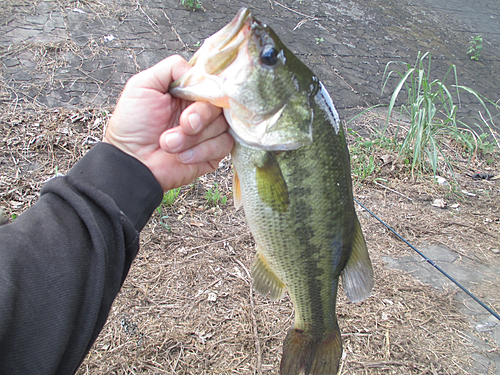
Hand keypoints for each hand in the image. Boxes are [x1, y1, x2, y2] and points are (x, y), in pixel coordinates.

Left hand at [103, 55, 232, 190]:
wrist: (132, 162)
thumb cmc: (132, 126)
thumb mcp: (143, 84)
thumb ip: (171, 68)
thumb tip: (199, 71)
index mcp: (187, 92)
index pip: (212, 82)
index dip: (207, 89)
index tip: (192, 98)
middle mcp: (200, 109)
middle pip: (221, 103)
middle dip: (200, 115)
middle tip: (183, 124)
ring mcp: (209, 131)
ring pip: (223, 125)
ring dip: (194, 137)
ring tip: (170, 144)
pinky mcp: (214, 152)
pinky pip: (224, 145)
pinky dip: (201, 151)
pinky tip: (182, 156)